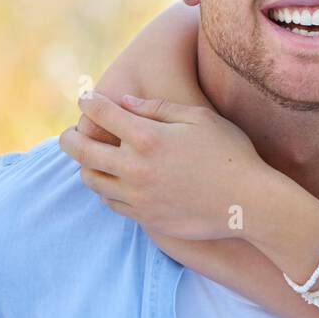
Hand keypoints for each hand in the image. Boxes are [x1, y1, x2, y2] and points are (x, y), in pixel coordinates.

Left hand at [60, 91, 268, 240]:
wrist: (249, 203)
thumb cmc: (230, 154)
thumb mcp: (199, 118)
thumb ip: (158, 108)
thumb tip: (125, 103)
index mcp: (147, 137)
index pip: (101, 113)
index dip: (89, 102)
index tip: (86, 99)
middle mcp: (135, 168)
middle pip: (82, 150)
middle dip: (70, 138)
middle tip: (69, 134)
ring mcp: (137, 196)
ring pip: (92, 180)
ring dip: (87, 166)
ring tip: (92, 159)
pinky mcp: (145, 218)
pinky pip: (111, 203)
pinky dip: (107, 189)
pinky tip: (115, 182)